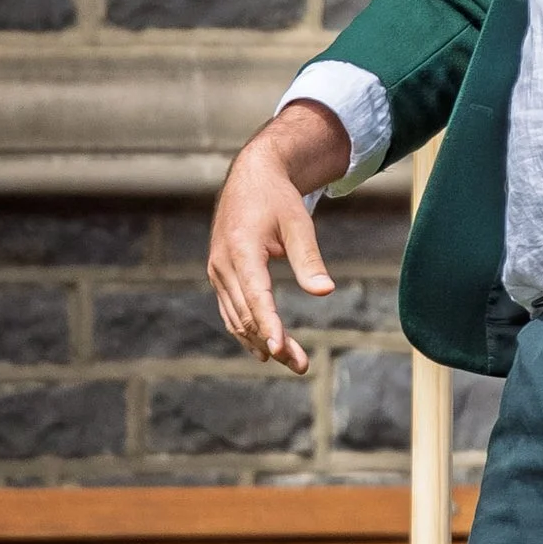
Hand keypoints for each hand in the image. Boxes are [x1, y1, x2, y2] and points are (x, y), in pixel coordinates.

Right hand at [208, 104, 349, 374]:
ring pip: (237, 317)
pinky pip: (231, 310)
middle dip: (273, 342)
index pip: (255, 296)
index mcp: (241, 250)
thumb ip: (309, 259)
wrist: (251, 177)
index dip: (268, 324)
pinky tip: (265, 348)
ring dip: (261, 341)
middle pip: (247, 314)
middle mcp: (223, 264)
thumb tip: (325, 292)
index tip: (280, 349)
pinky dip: (247, 330)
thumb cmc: (278, 199)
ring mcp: (218, 271)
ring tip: (291, 362)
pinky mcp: (220, 275)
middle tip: (300, 366)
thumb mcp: (299, 224)